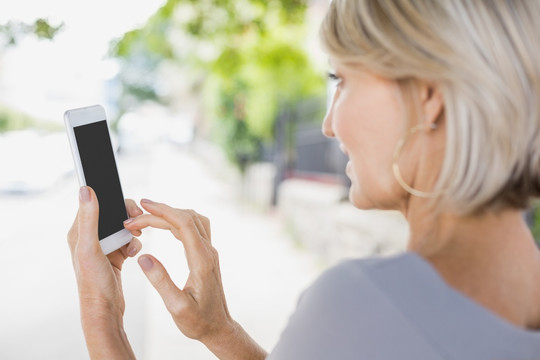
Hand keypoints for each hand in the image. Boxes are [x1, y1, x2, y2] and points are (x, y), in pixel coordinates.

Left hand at [68, 186, 141, 358]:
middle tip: (139, 222)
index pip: (95, 203)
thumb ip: (89, 219)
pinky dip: (134, 243)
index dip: (114, 200)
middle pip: (113, 213)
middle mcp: (89, 237)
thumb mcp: (90, 247)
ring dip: (132, 231)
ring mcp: (103, 246)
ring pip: (123, 226)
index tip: (129, 206)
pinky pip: (128, 240)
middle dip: (128, 216)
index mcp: (79, 231)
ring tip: (136, 239)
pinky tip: (133, 253)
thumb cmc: (93, 282)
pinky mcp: (114, 255)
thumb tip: (85, 189)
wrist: (105, 309)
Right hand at [124, 199, 266, 359]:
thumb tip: (143, 257)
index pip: (184, 225)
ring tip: (147, 216)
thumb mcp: (177, 307)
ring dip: (170, 214)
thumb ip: (161, 282)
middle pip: (187, 218)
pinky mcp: (206, 255)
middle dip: (160, 212)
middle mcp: (208, 252)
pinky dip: (177, 222)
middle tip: (134, 218)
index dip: (164, 211)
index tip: (144, 206)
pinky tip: (164, 226)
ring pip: (193, 220)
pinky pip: (194, 228)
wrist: (218, 327)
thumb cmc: (198, 321)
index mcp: (201, 261)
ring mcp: (209, 252)